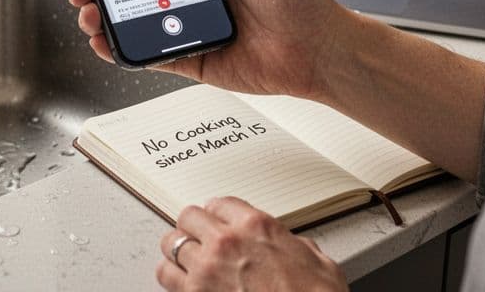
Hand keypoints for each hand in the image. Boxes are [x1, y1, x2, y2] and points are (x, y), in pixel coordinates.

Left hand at [157, 197, 346, 291]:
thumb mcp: (318, 263)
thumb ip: (295, 247)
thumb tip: (293, 247)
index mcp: (256, 226)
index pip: (220, 203)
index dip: (220, 215)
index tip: (218, 222)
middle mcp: (226, 242)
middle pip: (189, 217)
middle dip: (195, 227)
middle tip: (200, 238)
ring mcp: (206, 269)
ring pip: (171, 243)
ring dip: (179, 250)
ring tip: (186, 258)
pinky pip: (165, 275)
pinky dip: (172, 277)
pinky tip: (182, 280)